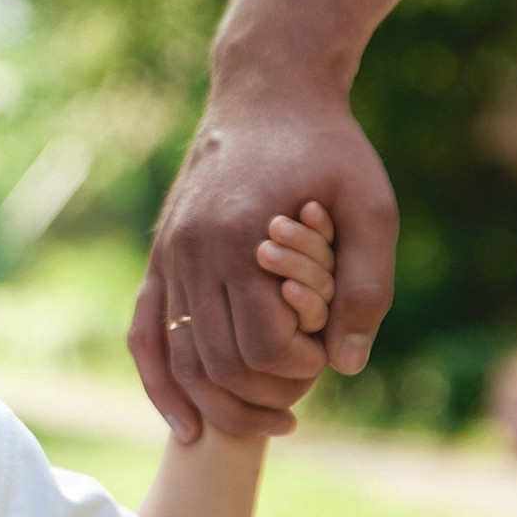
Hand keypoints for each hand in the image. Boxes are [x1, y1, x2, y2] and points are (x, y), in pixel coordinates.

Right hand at [130, 86, 395, 441]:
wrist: (266, 91)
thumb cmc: (328, 147)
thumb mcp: (371, 206)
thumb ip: (367, 286)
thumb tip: (346, 364)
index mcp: (242, 238)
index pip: (266, 345)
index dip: (304, 368)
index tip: (330, 355)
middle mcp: (193, 251)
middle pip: (220, 363)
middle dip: (265, 395)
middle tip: (305, 398)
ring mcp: (169, 255)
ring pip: (181, 359)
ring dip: (219, 404)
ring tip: (266, 423)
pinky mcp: (160, 256)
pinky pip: (145, 334)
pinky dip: (160, 384)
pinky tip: (183, 425)